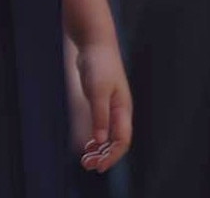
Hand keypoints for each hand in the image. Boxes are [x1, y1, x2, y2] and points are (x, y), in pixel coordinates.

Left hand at [74, 39, 131, 173]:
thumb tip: (100, 140)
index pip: (122, 140)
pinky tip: (88, 145)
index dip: (112, 156)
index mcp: (123, 109)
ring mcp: (111, 106)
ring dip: (99, 149)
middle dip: (104, 156)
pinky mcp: (101, 102)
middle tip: (87, 165)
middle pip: (116, 141)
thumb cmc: (99, 64)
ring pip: (109, 136)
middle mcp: (119, 110)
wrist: (95, 43)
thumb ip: (99, 114)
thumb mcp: (97, 90)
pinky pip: (102, 126)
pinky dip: (96, 138)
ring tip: (85, 160)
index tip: (99, 166)